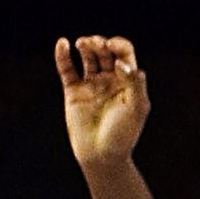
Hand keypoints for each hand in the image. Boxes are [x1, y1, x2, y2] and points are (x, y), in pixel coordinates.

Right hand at [57, 35, 150, 171]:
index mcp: (128, 80)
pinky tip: (62, 43)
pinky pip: (67, 70)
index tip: (112, 47)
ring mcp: (91, 84)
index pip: (124, 54)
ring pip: (87, 57)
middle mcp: (110, 79)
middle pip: (105, 51)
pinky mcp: (73, 92)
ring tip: (82, 43)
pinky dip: (63, 56)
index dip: (119, 45)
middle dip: (101, 43)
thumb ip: (135, 83)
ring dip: (86, 45)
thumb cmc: (124, 134)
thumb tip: (123, 63)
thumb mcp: (137, 108)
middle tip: (96, 43)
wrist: (102, 155)